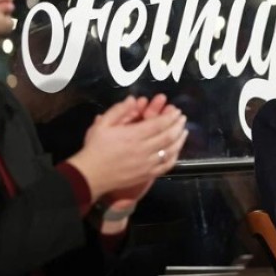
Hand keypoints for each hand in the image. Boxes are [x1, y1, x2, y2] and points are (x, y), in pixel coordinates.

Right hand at [67, 95, 187, 199]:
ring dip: (180, 139)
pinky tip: (177, 150)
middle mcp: (143, 149)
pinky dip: (175, 156)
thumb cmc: (96, 148)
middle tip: (183, 118)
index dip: (170, 117)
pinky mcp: (148, 175)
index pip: (159, 124)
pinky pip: (167, 165)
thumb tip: (133, 99)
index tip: (177, 111)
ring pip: (170, 150)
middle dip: (178, 125)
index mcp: (133, 135)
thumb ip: (119, 110)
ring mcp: (147, 163)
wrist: (91, 176)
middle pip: (168, 136)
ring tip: (184, 131)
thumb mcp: (102, 124)